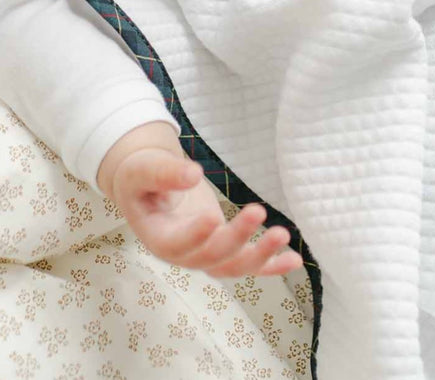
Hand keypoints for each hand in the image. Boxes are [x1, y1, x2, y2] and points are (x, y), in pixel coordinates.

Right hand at [111, 148, 302, 277]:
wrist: (149, 183)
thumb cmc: (140, 176)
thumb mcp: (143, 170)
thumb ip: (163, 173)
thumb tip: (193, 174)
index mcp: (158, 237)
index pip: (176, 244)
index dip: (194, 236)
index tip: (211, 217)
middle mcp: (183, 253)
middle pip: (211, 257)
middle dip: (236, 238)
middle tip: (257, 210)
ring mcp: (205, 254)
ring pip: (234, 266)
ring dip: (260, 255)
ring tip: (283, 235)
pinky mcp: (224, 249)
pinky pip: (249, 264)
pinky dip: (272, 265)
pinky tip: (294, 259)